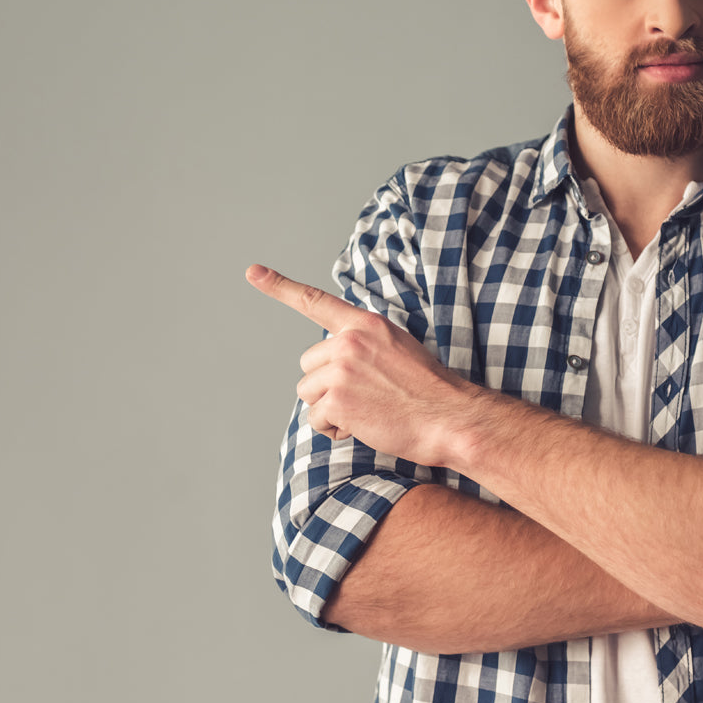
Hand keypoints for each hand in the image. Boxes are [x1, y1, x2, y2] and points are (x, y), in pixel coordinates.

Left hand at [246, 264, 478, 466]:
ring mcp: (342, 370)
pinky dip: (335, 429)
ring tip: (367, 410)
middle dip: (327, 384)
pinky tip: (364, 425)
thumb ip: (364, 344)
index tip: (253, 272)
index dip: (279, 286)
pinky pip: (317, 419)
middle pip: (309, 364)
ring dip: (330, 408)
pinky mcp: (338, 401)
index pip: (315, 301)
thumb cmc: (428, 389)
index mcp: (365, 324)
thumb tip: (335, 360)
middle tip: (364, 394)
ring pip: (309, 393)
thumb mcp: (398, 347)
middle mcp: (349, 342)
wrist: (449, 417)